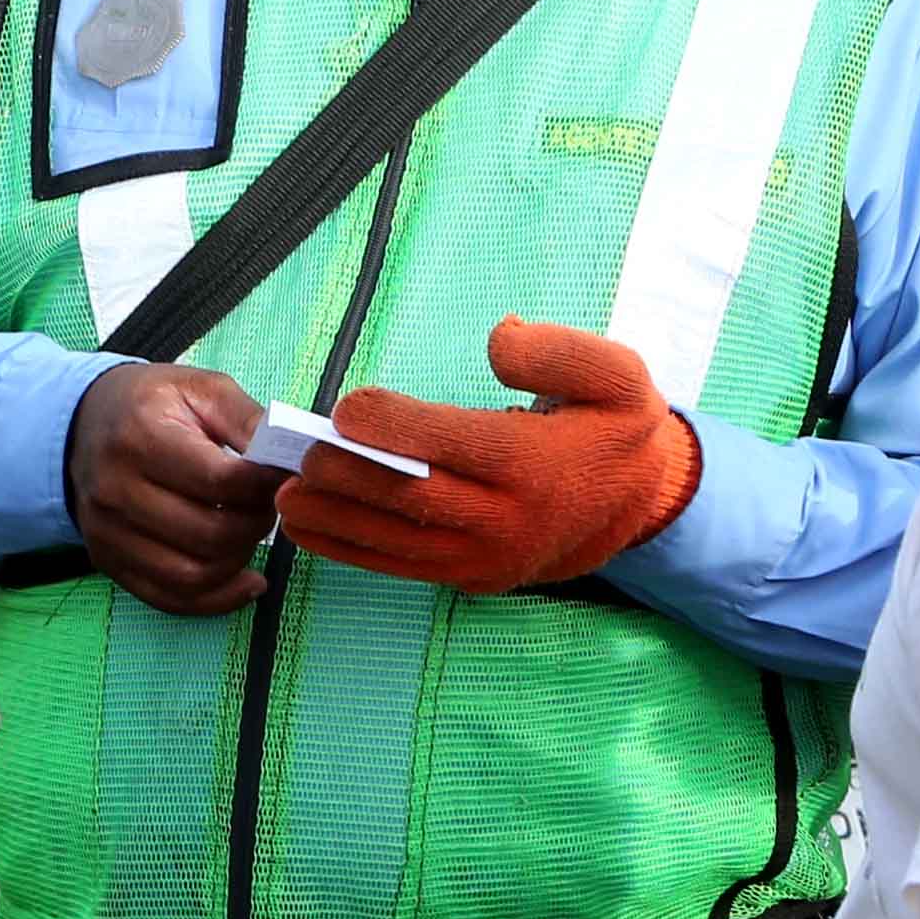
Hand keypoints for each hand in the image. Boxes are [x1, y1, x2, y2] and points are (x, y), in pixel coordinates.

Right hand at [67, 363, 276, 614]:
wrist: (81, 426)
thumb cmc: (151, 405)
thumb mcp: (201, 389)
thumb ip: (250, 420)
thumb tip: (293, 459)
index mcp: (142, 437)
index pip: (221, 482)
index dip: (266, 486)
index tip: (284, 478)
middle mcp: (116, 489)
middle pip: (212, 535)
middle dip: (256, 524)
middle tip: (266, 504)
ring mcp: (108, 531)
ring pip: (194, 575)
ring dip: (240, 560)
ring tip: (249, 532)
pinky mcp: (107, 560)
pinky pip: (171, 598)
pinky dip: (218, 598)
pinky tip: (245, 579)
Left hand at [279, 319, 702, 593]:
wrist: (636, 506)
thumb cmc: (612, 428)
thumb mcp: (618, 375)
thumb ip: (560, 352)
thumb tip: (498, 339)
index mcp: (537, 464)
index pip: (454, 444)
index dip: (393, 426)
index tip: (346, 408)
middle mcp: (508, 520)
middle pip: (414, 499)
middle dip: (348, 476)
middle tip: (299, 454)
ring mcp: (486, 558)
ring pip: (397, 541)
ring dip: (334, 520)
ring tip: (283, 495)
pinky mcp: (469, 578)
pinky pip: (400, 566)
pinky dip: (348, 549)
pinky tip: (305, 528)